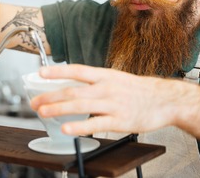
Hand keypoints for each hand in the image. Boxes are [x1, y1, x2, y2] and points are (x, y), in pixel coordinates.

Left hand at [30, 64, 188, 135]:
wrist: (165, 100)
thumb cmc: (138, 90)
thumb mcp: (116, 79)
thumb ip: (95, 83)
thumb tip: (73, 87)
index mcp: (105, 75)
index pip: (77, 70)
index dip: (58, 71)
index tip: (40, 73)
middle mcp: (107, 87)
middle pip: (73, 90)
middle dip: (50, 96)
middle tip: (34, 102)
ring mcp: (113, 104)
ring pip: (80, 105)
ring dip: (58, 108)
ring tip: (43, 112)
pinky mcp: (120, 121)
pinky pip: (95, 123)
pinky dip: (79, 126)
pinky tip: (66, 128)